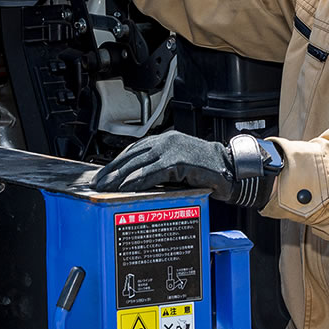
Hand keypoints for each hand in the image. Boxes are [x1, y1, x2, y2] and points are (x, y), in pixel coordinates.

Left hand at [91, 129, 274, 207]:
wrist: (230, 169)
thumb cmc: (206, 169)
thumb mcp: (178, 165)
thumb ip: (159, 168)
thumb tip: (135, 182)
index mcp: (164, 140)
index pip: (133, 150)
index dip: (116, 162)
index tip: (102, 174)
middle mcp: (166, 141)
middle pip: (132, 156)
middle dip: (112, 171)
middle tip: (97, 183)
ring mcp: (173, 149)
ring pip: (139, 163)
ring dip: (120, 177)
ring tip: (107, 188)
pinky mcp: (180, 160)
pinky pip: (154, 172)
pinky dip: (139, 180)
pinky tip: (128, 188)